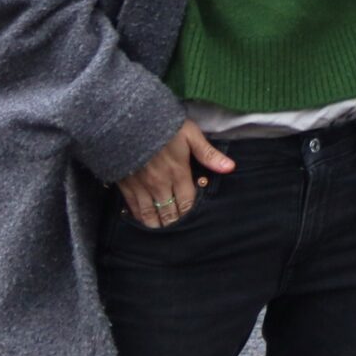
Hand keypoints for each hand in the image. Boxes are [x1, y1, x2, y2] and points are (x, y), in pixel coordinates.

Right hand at [117, 121, 234, 228]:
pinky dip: (139, 216)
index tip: (193, 221)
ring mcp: (141, 186)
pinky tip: (143, 220)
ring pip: (150, 214)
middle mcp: (160, 184)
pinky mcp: (125, 185)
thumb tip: (230, 167)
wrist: (128, 123)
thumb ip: (209, 154)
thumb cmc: (163, 127)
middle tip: (178, 232)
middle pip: (169, 212)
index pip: (187, 202)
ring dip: (156, 224)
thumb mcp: (191, 135)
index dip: (189, 214)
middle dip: (174, 222)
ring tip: (161, 232)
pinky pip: (133, 207)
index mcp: (178, 173)